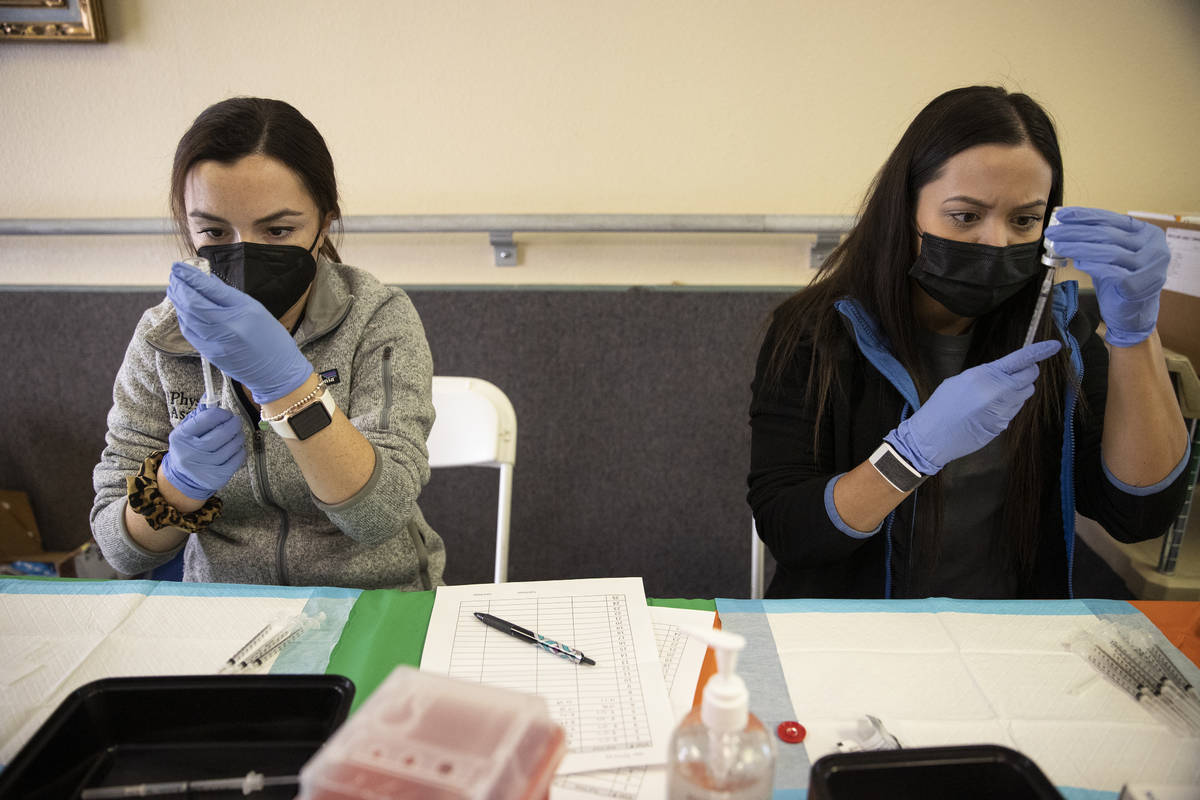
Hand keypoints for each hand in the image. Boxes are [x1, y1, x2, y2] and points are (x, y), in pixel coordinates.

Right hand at [160, 406, 246, 500]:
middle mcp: (191, 453)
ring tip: (236, 434)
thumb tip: (210, 395)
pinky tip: (237, 448)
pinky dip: (240, 451)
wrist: (183, 477)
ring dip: (238, 437)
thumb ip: (200, 414)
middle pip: (222, 433)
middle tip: (236, 422)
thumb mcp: (187, 430)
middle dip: (233, 424)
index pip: (208, 418)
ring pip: (232, 446)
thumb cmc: (188, 447)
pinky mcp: (216, 477)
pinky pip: (237, 459)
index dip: (222, 413)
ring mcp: (204, 467)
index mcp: (181, 436)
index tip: (226, 414)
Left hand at [167, 262, 312, 401]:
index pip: (209, 289)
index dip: (190, 276)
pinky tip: (183, 310)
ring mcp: (216, 342)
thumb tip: (207, 280)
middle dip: (180, 287)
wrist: (277, 372)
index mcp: (243, 311)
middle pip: (193, 303)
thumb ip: (229, 295)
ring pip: (187, 318)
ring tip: (175, 289)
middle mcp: (228, 326)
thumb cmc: (271, 339)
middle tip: (174, 275)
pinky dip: (184, 318)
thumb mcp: (256, 309)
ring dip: (178, 301)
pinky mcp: (210, 354)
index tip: (179, 266)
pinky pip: (190, 332)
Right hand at [885, 339, 1061, 474]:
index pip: (1021, 359)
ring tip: (994, 395)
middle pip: (1030, 377)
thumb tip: (1005, 373)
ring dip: (1017, 391)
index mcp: (986, 375)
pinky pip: (1014, 410)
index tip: (1055, 345)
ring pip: (1025, 394)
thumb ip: (987, 375)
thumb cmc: (941, 405)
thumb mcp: (961, 380)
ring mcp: (1004, 410)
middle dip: (1026, 373)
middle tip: (1012, 374)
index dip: (1040, 351)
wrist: (933, 436)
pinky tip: (987, 411)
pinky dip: (1008, 406)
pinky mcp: (1003, 425)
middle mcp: (1000, 392)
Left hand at [1045, 206, 1168, 346]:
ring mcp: (1150, 266)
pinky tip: (1077, 262)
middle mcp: (1154, 247)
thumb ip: (1097, 240)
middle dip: (1075, 231)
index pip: (1112, 219)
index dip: (1084, 216)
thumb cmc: (1119, 281)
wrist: (1132, 315)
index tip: (1061, 215)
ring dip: (1078, 247)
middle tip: (1052, 232)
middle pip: (1107, 234)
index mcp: (1148, 233)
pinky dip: (1091, 265)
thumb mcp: (1110, 254)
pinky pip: (1110, 271)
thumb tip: (1065, 224)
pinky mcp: (1139, 285)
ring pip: (1108, 251)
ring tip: (1058, 246)